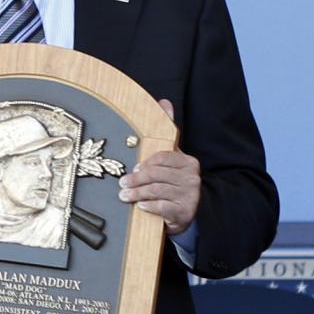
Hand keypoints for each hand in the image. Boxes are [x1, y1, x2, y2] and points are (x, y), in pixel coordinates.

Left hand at [117, 98, 201, 233]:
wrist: (185, 211)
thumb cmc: (172, 182)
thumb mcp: (171, 158)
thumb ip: (167, 131)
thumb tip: (164, 102)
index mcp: (188, 162)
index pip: (163, 157)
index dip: (146, 163)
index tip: (134, 167)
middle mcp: (192, 177)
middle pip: (157, 174)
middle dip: (136, 179)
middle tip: (122, 183)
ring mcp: (190, 195)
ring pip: (157, 190)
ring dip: (137, 193)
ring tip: (124, 195)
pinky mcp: (185, 211)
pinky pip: (162, 206)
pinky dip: (149, 206)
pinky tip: (140, 205)